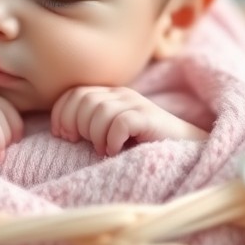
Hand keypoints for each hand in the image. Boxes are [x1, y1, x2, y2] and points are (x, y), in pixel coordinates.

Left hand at [50, 86, 208, 155]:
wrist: (183, 149)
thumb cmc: (142, 144)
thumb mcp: (111, 131)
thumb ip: (90, 123)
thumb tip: (61, 129)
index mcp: (110, 94)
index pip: (74, 93)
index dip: (62, 113)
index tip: (62, 135)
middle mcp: (122, 94)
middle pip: (84, 101)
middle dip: (77, 125)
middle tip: (84, 144)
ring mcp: (137, 103)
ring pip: (100, 111)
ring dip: (95, 136)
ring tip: (103, 150)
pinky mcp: (149, 117)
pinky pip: (120, 123)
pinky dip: (112, 140)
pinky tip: (116, 151)